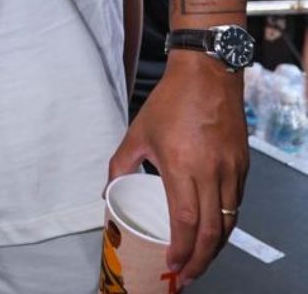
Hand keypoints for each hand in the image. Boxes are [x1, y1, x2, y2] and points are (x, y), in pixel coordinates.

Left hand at [107, 52, 247, 285]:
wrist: (206, 75)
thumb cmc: (169, 102)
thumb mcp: (137, 132)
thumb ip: (120, 164)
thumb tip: (107, 192)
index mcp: (181, 165)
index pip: (185, 222)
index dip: (181, 250)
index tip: (173, 267)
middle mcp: (210, 172)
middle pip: (211, 232)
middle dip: (200, 261)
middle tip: (188, 276)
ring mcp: (231, 170)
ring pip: (228, 222)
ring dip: (215, 247)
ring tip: (200, 260)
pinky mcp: (242, 166)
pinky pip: (236, 204)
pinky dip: (226, 223)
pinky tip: (214, 231)